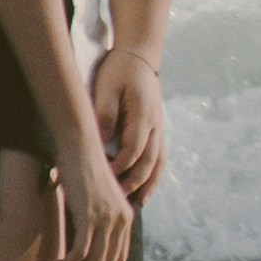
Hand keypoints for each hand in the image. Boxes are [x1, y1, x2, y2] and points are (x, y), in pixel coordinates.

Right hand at [55, 132, 137, 260]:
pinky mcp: (91, 217)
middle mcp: (121, 220)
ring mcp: (107, 219)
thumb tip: (88, 233)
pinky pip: (81, 252)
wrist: (80, 147)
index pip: (120, 257)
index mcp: (126, 216)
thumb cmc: (83, 168)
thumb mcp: (97, 196)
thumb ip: (99, 215)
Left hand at [93, 46, 169, 199]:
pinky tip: (146, 188)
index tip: (104, 178)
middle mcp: (156, 126)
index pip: (133, 149)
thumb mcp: (107, 88)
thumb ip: (104, 114)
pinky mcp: (158, 130)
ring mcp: (160, 129)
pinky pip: (160, 158)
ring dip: (149, 184)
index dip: (119, 166)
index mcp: (143, 116)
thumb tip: (100, 142)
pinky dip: (155, 175)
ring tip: (139, 203)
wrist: (139, 56)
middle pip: (148, 161)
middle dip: (134, 182)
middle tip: (118, 200)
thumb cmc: (119, 71)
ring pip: (159, 163)